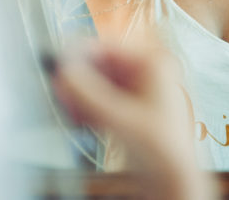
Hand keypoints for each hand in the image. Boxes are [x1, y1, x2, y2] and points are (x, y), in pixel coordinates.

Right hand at [52, 36, 215, 199]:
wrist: (173, 181)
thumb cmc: (162, 150)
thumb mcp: (121, 119)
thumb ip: (89, 95)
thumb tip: (63, 72)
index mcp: (152, 63)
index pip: (107, 48)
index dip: (78, 55)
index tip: (55, 65)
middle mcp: (146, 71)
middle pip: (100, 65)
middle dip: (78, 80)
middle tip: (57, 91)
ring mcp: (137, 90)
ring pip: (97, 83)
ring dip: (80, 95)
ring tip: (67, 109)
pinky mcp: (128, 108)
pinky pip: (100, 98)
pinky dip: (87, 106)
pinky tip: (78, 119)